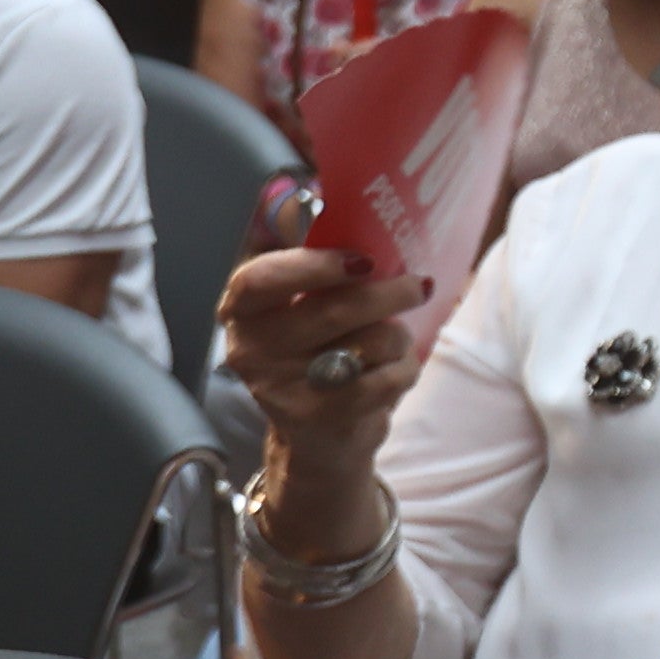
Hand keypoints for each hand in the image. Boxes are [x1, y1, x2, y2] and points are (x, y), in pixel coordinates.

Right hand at [222, 246, 430, 471]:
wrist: (317, 439)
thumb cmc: (317, 354)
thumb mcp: (303, 312)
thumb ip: (320, 273)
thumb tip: (356, 219)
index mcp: (243, 313)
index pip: (258, 280)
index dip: (314, 265)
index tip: (362, 260)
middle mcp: (252, 352)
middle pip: (336, 309)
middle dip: (391, 293)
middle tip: (417, 286)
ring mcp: (285, 389)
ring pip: (372, 340)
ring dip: (398, 335)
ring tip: (392, 341)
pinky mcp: (323, 419)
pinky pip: (389, 377)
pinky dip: (405, 368)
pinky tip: (394, 370)